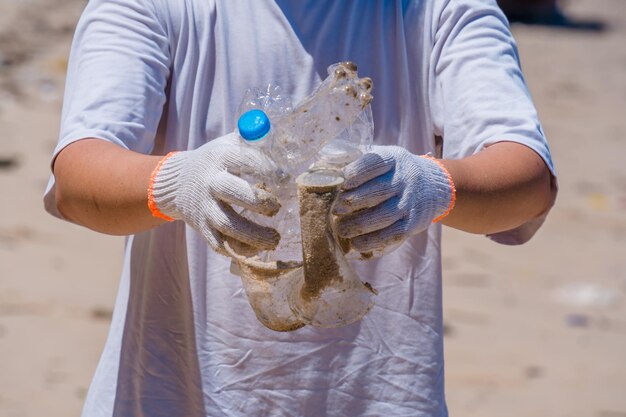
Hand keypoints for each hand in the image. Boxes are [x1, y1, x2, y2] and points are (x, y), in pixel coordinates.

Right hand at [149, 133, 280, 254]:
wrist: (175, 183)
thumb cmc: (214, 162)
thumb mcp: (227, 144)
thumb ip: (252, 140)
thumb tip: (279, 135)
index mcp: (219, 157)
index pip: (244, 159)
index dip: (266, 167)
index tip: (284, 178)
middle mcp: (210, 182)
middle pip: (233, 192)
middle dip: (259, 202)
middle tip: (277, 208)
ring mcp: (204, 207)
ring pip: (228, 225)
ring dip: (254, 235)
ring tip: (275, 239)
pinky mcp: (202, 228)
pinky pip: (220, 244)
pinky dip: (239, 250)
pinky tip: (256, 250)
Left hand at [333, 145, 454, 255]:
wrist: (433, 186)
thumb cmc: (394, 172)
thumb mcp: (382, 158)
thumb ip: (356, 160)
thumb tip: (320, 165)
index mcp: (394, 158)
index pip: (374, 163)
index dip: (356, 173)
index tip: (341, 182)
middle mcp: (405, 178)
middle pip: (378, 191)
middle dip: (354, 201)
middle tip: (335, 209)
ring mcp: (411, 202)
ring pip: (385, 215)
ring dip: (360, 225)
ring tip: (341, 229)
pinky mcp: (414, 222)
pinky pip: (393, 234)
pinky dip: (374, 241)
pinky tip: (357, 244)